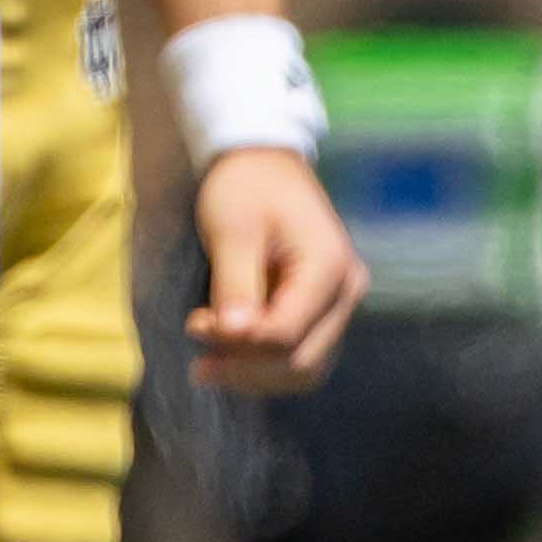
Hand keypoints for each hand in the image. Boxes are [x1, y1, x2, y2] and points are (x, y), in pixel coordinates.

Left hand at [187, 144, 365, 393]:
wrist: (262, 165)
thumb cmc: (245, 188)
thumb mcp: (232, 229)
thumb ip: (235, 284)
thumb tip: (234, 335)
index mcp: (329, 268)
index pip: (286, 333)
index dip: (237, 343)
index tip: (194, 325)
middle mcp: (346, 292)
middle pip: (301, 361)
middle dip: (245, 367)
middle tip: (197, 359)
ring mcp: (339, 305)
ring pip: (305, 369)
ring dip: (255, 376)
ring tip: (207, 365)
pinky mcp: (323, 313)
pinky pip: (301, 357)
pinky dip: (266, 368)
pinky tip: (229, 359)